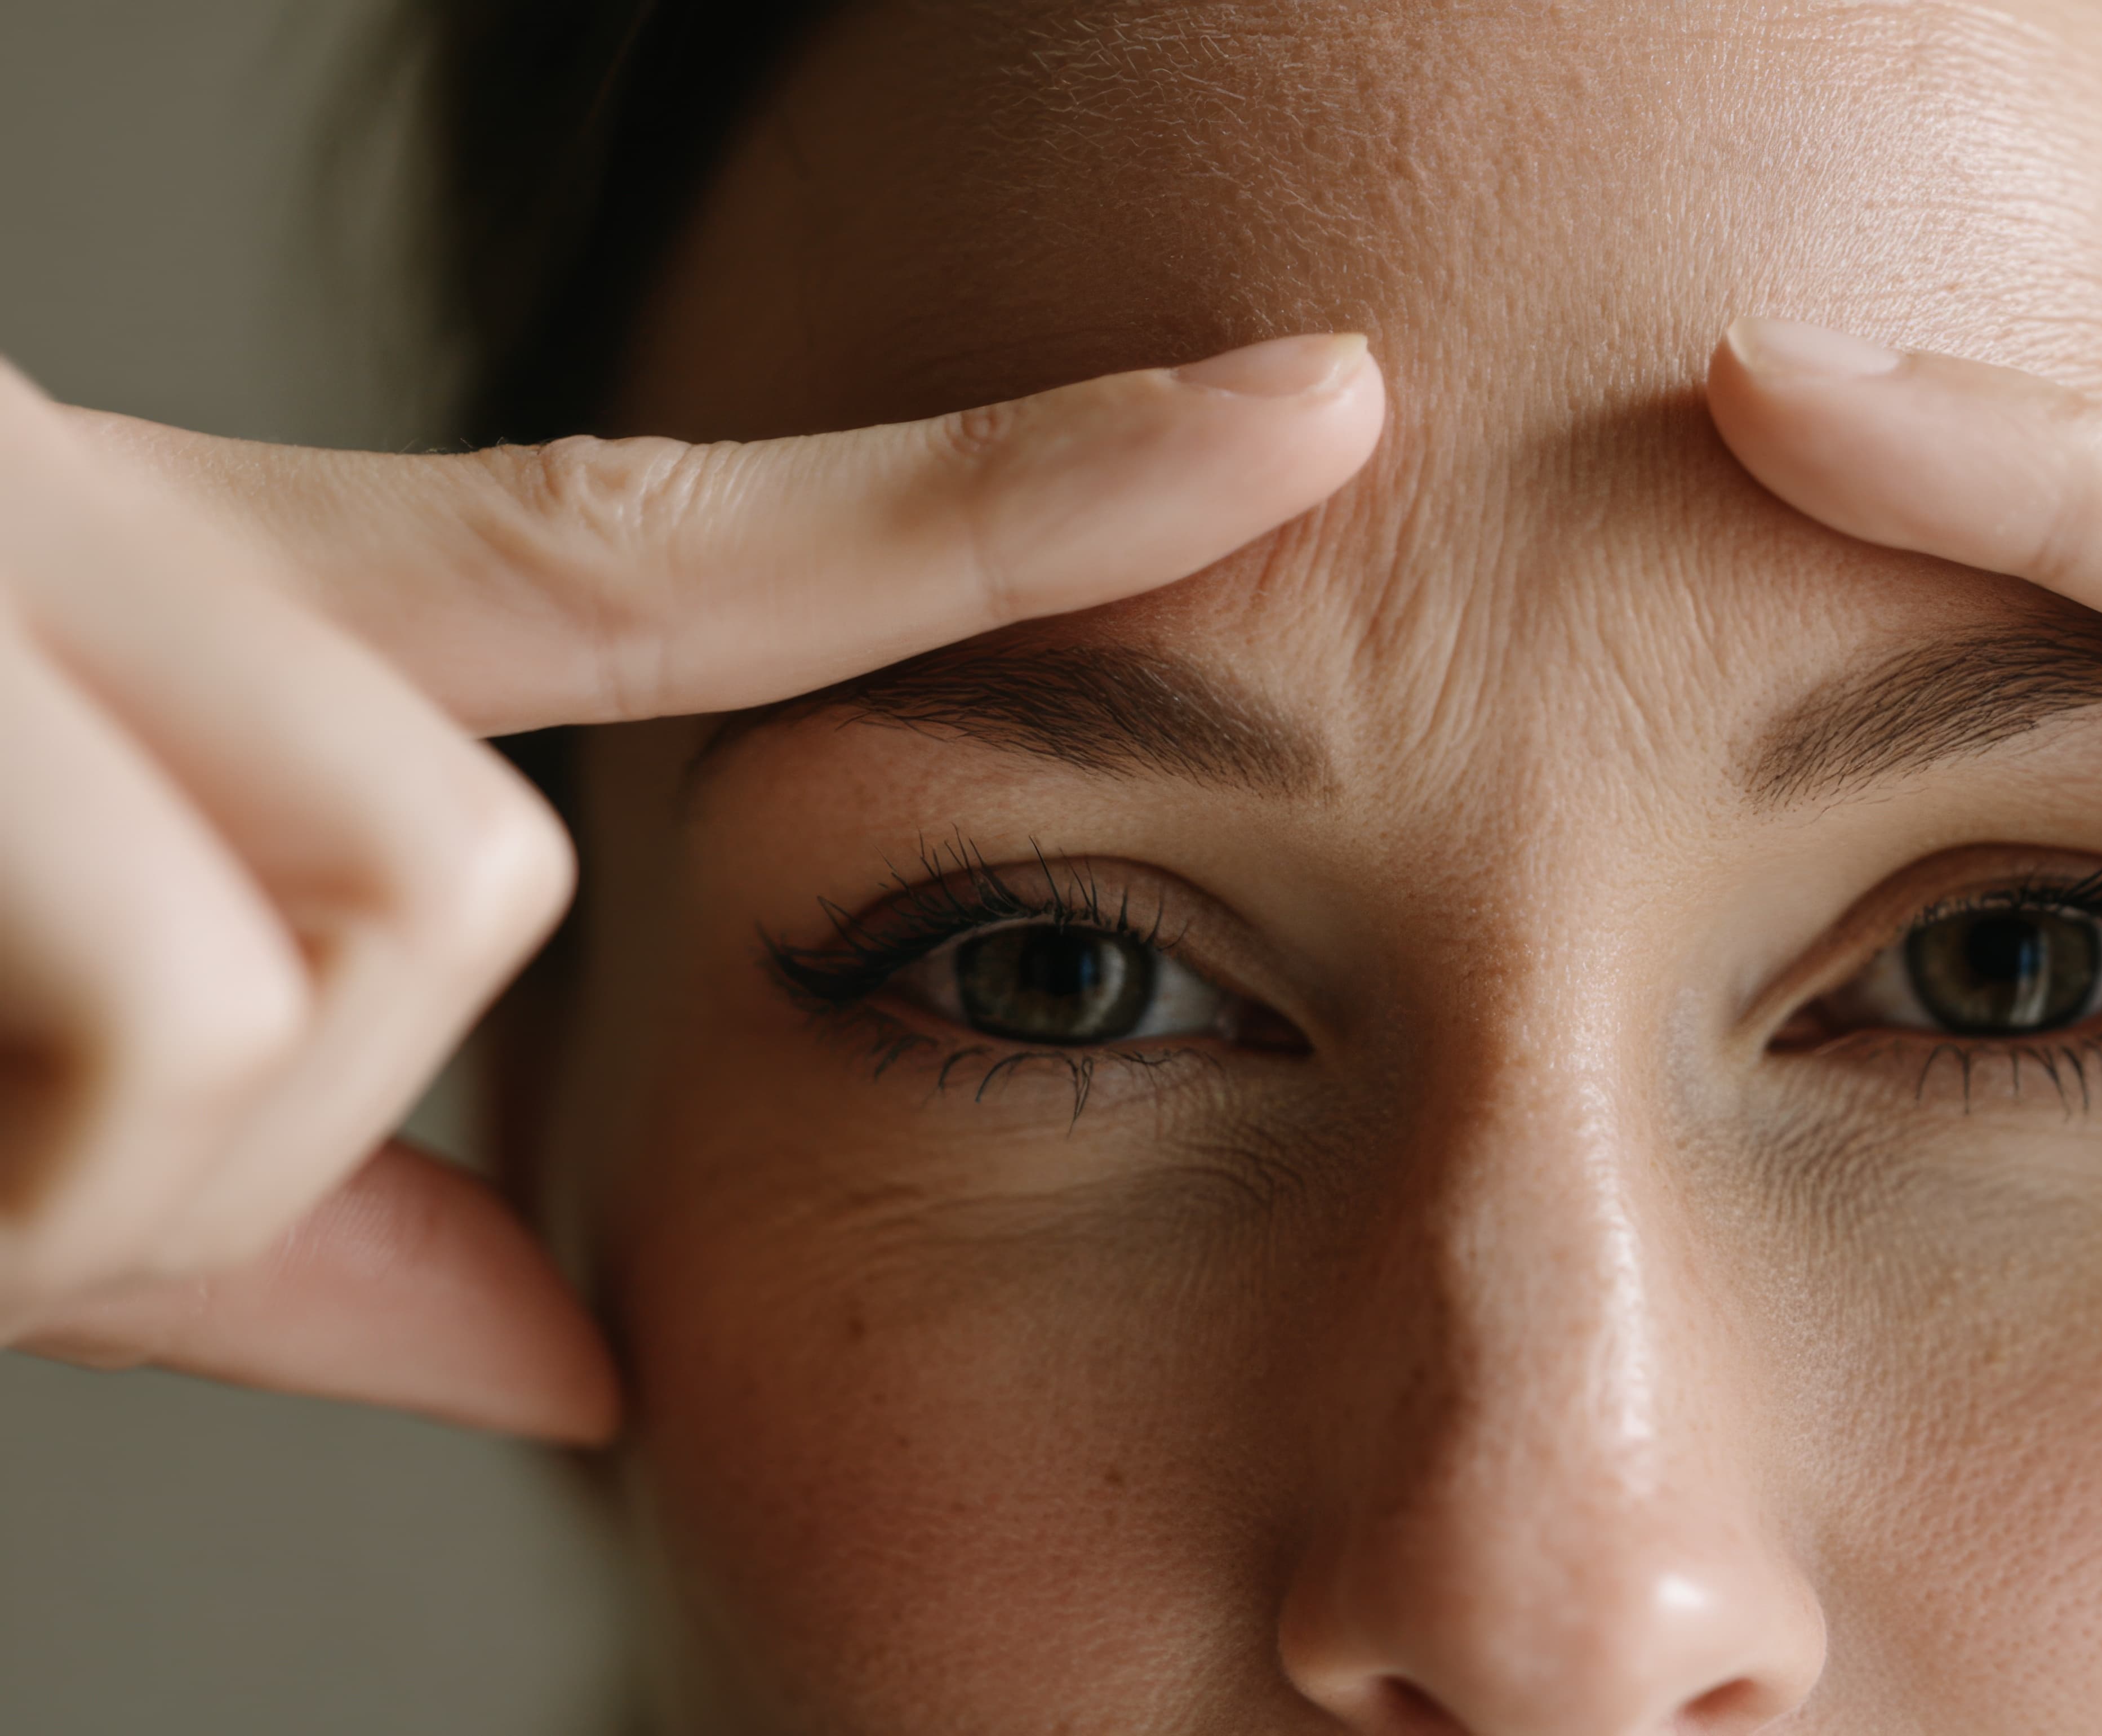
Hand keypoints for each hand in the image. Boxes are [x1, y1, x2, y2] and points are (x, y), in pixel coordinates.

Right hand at [1, 332, 1384, 1441]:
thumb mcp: (9, 1110)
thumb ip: (306, 1234)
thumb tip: (577, 1369)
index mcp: (204, 614)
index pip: (674, 541)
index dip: (1025, 492)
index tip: (1322, 413)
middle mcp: (136, 531)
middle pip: (508, 872)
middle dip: (292, 1094)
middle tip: (17, 1123)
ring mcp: (33, 568)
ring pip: (383, 928)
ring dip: (131, 1140)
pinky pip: (188, 999)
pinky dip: (33, 1166)